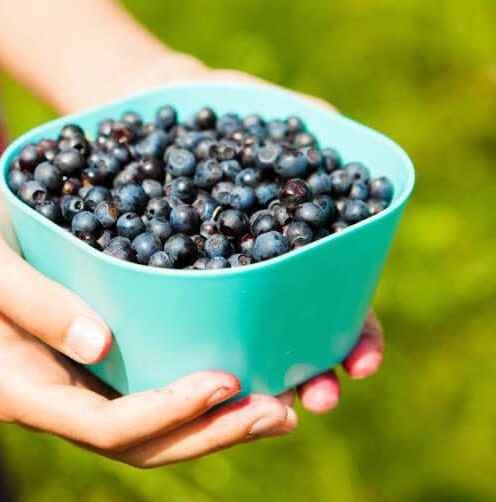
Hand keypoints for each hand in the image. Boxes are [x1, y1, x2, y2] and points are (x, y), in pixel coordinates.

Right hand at [0, 172, 295, 467]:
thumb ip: (32, 300)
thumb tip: (102, 346)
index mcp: (18, 390)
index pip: (102, 427)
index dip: (165, 414)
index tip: (223, 382)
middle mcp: (49, 401)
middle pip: (137, 444)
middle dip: (208, 434)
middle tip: (276, 411)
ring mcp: (73, 387)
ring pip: (150, 431)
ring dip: (216, 425)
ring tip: (281, 406)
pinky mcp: (94, 364)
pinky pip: (150, 394)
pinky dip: (200, 395)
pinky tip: (248, 377)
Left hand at [102, 51, 384, 413]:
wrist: (141, 101)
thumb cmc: (211, 102)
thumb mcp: (254, 105)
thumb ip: (296, 120)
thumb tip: (333, 128)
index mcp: (291, 247)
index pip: (338, 304)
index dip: (355, 336)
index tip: (361, 364)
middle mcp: (251, 274)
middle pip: (290, 336)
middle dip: (308, 373)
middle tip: (313, 400)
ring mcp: (202, 280)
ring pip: (231, 339)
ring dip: (249, 374)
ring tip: (251, 397)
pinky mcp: (153, 277)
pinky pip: (168, 312)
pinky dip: (180, 341)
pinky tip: (179, 368)